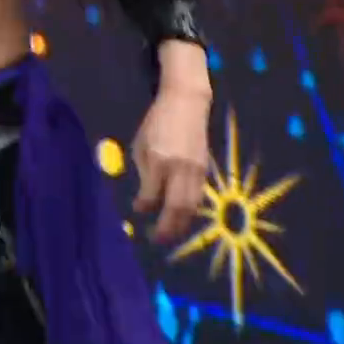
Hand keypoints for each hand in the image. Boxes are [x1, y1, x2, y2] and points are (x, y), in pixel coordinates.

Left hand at [132, 88, 209, 242]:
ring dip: (181, 224)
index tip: (138, 210)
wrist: (186, 103)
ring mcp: (195, 169)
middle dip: (167, 227)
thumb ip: (143, 171)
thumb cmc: (157, 122)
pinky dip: (190, 211)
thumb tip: (145, 199)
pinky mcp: (205, 169)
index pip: (152, 194)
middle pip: (176, 207)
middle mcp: (180, 168)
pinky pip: (199, 197)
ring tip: (171, 235)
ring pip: (191, 206)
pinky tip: (182, 217)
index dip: (144, 207)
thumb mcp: (141, 143)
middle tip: (158, 240)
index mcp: (159, 160)